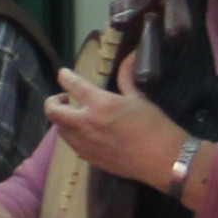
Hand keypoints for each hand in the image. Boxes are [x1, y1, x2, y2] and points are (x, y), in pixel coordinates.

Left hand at [39, 64, 188, 207]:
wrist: (163, 161)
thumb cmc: (155, 126)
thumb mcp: (139, 99)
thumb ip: (126, 79)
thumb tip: (129, 57)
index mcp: (100, 104)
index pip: (73, 85)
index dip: (65, 77)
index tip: (64, 74)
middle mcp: (87, 124)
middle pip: (53, 111)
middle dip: (53, 102)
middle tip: (64, 99)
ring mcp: (85, 144)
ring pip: (60, 130)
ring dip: (63, 120)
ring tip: (76, 116)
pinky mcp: (89, 159)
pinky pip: (72, 144)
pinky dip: (74, 135)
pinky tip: (87, 133)